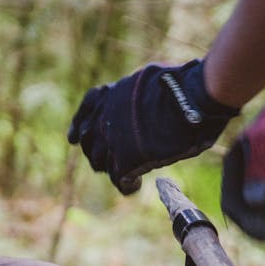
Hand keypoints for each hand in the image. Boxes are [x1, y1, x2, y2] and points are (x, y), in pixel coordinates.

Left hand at [68, 59, 238, 193]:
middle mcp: (106, 116)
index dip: (79, 124)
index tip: (72, 138)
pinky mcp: (126, 159)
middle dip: (96, 152)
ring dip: (111, 170)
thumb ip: (140, 95)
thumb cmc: (185, 87)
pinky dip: (127, 185)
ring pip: (100, 162)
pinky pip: (119, 179)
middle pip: (88, 140)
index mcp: (113, 93)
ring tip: (128, 175)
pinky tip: (136, 186)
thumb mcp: (154, 79)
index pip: (88, 107)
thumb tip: (145, 106)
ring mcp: (113, 139)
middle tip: (109, 163)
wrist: (191, 99)